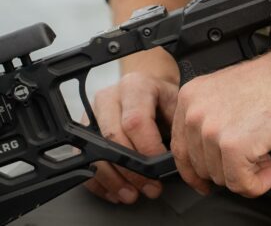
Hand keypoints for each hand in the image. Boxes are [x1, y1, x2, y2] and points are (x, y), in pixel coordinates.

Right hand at [83, 71, 177, 203]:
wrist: (147, 87)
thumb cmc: (163, 98)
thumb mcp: (176, 103)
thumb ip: (174, 126)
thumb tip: (173, 160)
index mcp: (135, 86)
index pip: (136, 121)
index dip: (147, 148)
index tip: (159, 168)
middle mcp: (109, 97)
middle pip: (112, 138)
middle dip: (132, 170)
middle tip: (150, 188)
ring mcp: (91, 113)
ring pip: (95, 151)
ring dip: (114, 180)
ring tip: (132, 194)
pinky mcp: (82, 130)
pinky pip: (82, 160)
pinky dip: (98, 181)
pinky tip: (114, 192)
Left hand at [170, 54, 270, 197]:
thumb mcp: (224, 92)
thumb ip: (209, 120)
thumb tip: (210, 158)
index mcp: (190, 98)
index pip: (180, 149)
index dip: (195, 172)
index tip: (205, 181)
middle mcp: (195, 114)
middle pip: (202, 167)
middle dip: (230, 170)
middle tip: (256, 159)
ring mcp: (212, 131)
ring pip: (223, 178)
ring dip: (249, 176)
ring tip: (268, 158)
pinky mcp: (234, 147)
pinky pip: (242, 183)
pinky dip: (261, 184)